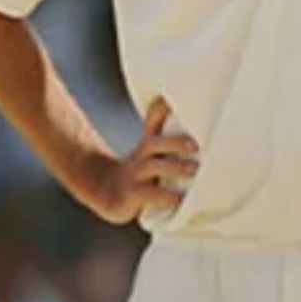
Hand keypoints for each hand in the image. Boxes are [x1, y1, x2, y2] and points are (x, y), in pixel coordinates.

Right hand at [83, 97, 199, 222]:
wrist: (105, 190)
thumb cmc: (139, 170)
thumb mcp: (152, 151)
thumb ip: (172, 138)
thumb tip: (188, 116)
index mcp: (150, 143)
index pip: (154, 119)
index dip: (163, 108)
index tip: (175, 100)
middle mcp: (141, 156)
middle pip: (154, 143)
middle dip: (175, 142)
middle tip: (196, 146)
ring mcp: (134, 175)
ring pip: (152, 168)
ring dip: (173, 167)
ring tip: (194, 170)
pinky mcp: (131, 196)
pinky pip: (150, 196)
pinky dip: (166, 199)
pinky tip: (181, 201)